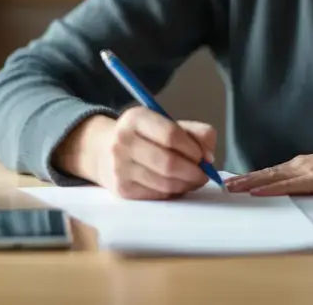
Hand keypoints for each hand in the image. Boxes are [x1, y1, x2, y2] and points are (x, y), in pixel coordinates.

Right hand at [90, 107, 216, 200]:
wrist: (103, 151)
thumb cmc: (145, 136)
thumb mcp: (166, 123)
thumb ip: (195, 133)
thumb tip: (209, 157)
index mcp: (136, 118)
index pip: (171, 134)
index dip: (193, 148)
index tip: (203, 156)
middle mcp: (123, 142)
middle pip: (168, 163)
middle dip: (193, 172)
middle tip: (204, 174)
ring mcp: (120, 167)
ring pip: (164, 183)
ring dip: (186, 184)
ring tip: (193, 180)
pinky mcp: (122, 190)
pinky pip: (157, 195)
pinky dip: (173, 192)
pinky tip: (176, 186)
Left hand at [224, 142, 312, 195]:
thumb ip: (308, 181)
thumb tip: (295, 190)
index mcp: (300, 165)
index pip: (271, 172)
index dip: (252, 177)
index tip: (235, 182)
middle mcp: (298, 165)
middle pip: (265, 173)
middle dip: (243, 180)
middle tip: (224, 185)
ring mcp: (304, 171)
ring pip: (271, 178)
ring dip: (250, 183)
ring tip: (232, 188)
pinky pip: (287, 185)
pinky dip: (270, 189)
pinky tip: (256, 192)